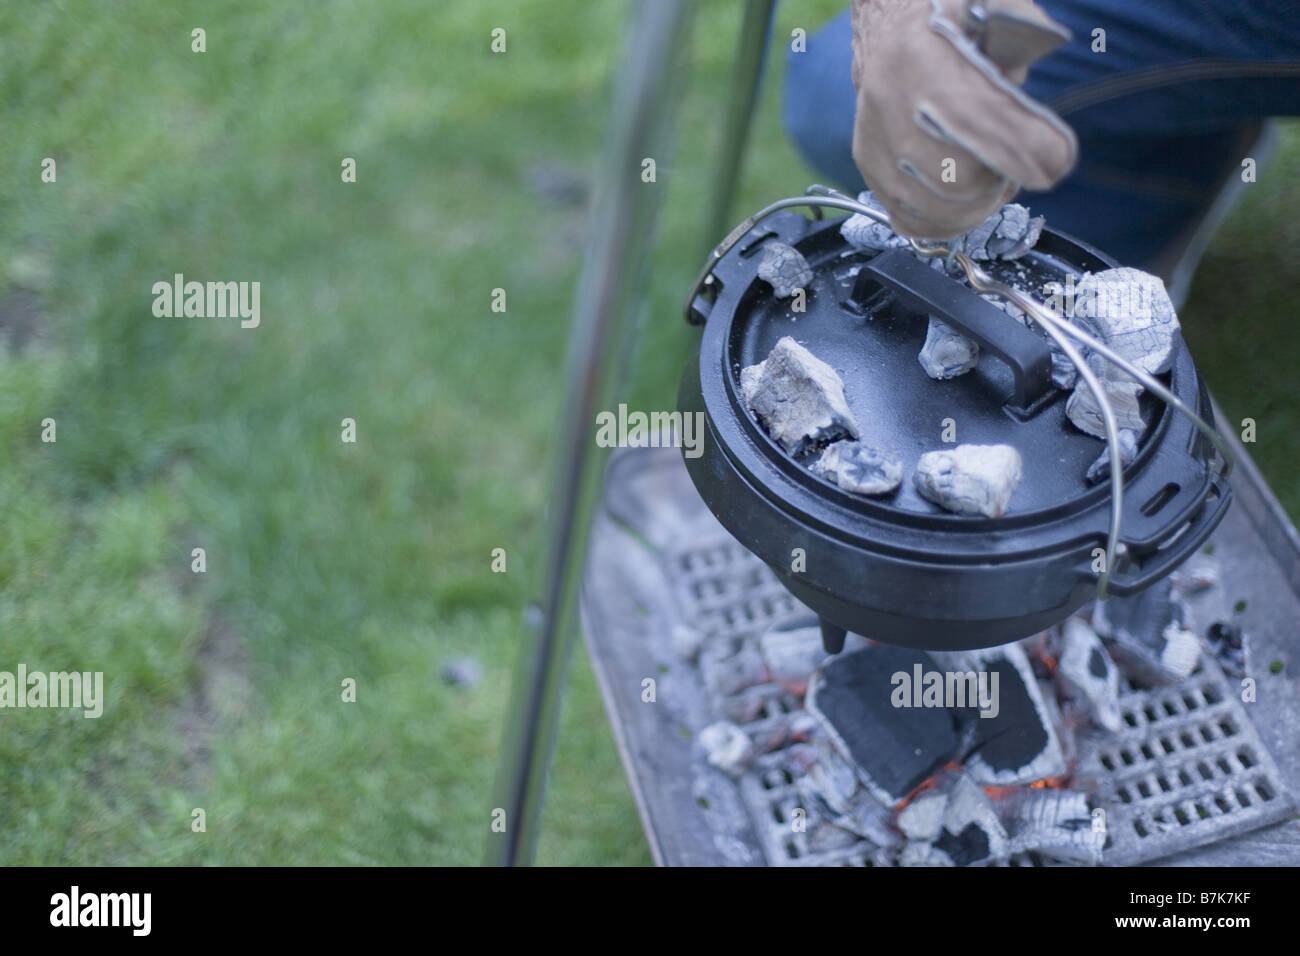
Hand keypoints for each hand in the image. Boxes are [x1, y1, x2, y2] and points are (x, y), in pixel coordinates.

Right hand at [850, 0, 1077, 238]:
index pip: (985, 121)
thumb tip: (1046, 59)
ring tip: (995, 178)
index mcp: (923, 57)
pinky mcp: (871, 169)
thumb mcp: (993, 3)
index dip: (1033, 149)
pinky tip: (968, 200)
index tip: (1060, 156)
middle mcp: (891, 105)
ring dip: (981, 203)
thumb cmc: (951, 18)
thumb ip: (1026, 31)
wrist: (890, 30)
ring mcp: (877, 144)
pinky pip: (912, 219)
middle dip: (1002, 179)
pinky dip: (950, 221)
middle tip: (1021, 163)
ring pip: (939, 207)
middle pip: (960, 178)